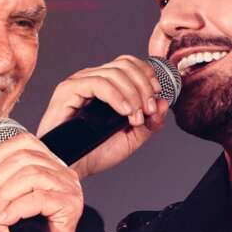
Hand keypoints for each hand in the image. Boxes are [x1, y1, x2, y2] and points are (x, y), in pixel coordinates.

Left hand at [0, 133, 82, 231]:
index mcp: (47, 164)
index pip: (24, 141)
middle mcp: (62, 171)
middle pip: (24, 158)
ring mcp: (69, 187)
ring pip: (31, 175)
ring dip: (6, 195)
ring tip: (1, 211)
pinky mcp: (71, 205)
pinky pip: (39, 197)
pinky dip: (17, 208)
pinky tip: (9, 219)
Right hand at [37, 55, 169, 178]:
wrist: (72, 168)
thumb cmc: (94, 152)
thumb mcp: (131, 137)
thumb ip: (149, 121)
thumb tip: (163, 102)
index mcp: (106, 85)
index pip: (129, 64)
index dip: (147, 75)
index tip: (157, 96)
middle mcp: (92, 79)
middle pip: (125, 65)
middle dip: (143, 87)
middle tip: (148, 111)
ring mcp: (79, 83)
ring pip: (114, 72)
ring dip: (133, 95)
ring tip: (135, 118)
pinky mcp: (68, 91)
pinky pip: (97, 83)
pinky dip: (116, 96)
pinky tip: (124, 111)